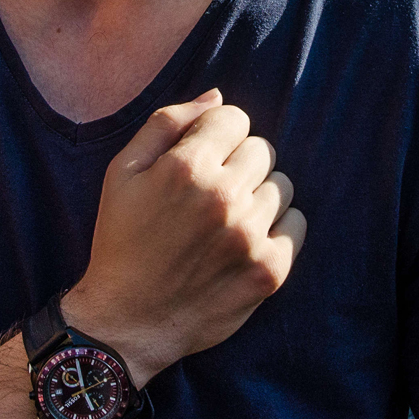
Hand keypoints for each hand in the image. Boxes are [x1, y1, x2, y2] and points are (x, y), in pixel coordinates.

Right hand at [60, 90, 304, 386]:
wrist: (127, 321)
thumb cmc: (121, 241)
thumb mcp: (121, 172)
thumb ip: (167, 123)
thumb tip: (217, 97)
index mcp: (186, 166)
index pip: (234, 118)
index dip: (215, 136)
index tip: (199, 162)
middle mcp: (223, 197)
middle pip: (261, 149)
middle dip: (238, 163)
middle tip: (211, 195)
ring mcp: (250, 235)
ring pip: (281, 185)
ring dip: (258, 196)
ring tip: (226, 221)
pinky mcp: (270, 270)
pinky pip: (297, 223)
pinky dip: (278, 228)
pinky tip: (246, 242)